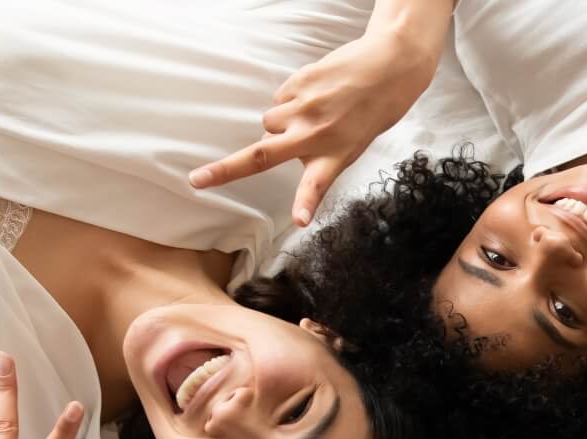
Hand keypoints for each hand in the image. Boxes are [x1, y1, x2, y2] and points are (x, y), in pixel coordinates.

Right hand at [189, 24, 442, 222]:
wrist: (389, 67)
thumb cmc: (371, 114)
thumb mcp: (351, 147)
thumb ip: (315, 155)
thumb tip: (274, 147)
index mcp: (334, 158)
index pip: (316, 187)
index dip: (305, 204)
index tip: (299, 222)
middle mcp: (316, 136)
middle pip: (261, 155)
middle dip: (224, 170)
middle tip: (198, 180)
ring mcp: (304, 109)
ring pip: (268, 124)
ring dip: (278, 124)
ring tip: (310, 115)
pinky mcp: (299, 84)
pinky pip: (278, 100)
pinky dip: (289, 102)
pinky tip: (314, 96)